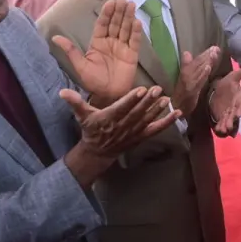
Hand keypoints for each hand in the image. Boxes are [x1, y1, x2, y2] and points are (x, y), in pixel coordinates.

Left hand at [52, 0, 142, 100]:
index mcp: (97, 42)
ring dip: (128, 17)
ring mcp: (122, 47)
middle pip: (115, 23)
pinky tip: (136, 22)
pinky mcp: (132, 55)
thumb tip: (54, 38)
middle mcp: (111, 42)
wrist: (108, 96)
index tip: (110, 3)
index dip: (106, 14)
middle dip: (119, 11)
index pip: (102, 24)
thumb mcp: (80, 66)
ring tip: (131, 5)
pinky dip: (136, 32)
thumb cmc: (93, 82)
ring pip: (125, 29)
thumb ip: (71, 50)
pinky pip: (134, 41)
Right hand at [62, 86, 178, 159]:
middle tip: (157, 89)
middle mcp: (123, 126)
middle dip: (147, 102)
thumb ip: (75, 103)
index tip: (140, 90)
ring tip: (166, 99)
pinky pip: (156, 129)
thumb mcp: (82, 116)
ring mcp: (134, 132)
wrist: (98, 152)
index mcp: (109, 118)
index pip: (121, 108)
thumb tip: (63, 92)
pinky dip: (167, 122)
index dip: (131, 100)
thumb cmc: (91, 130)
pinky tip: (178, 114)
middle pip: (137, 113)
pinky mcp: (141, 136)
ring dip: (158, 110)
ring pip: (147, 120)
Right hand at [173, 47, 220, 116]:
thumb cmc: (180, 95)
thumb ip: (187, 66)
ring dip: (207, 61)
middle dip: (208, 55)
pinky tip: (208, 67)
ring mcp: (189, 82)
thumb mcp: (183, 80)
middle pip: (198, 63)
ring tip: (214, 53)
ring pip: (199, 70)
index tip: (214, 47)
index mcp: (186, 72)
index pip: (196, 61)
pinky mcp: (191, 90)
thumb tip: (186, 53)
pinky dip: (203, 74)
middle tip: (216, 48)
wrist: (173, 109)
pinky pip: (198, 81)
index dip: (205, 53)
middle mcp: (187, 75)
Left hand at [210, 64, 240, 136]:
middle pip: (235, 115)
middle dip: (232, 121)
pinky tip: (217, 130)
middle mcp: (235, 108)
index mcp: (239, 98)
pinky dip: (220, 128)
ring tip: (222, 129)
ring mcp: (229, 115)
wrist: (216, 92)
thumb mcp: (232, 77)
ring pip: (229, 122)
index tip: (238, 114)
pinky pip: (222, 125)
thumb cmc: (226, 84)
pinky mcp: (222, 119)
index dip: (240, 109)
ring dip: (226, 126)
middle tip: (229, 125)